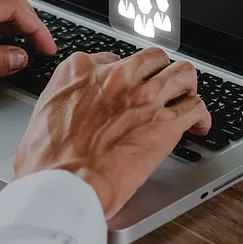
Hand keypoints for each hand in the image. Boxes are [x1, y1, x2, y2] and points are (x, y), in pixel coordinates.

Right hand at [13, 48, 211, 218]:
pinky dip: (201, 116)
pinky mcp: (165, 122)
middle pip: (152, 58)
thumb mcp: (41, 118)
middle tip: (162, 88)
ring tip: (187, 98)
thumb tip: (61, 118)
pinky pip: (196, 108)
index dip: (124, 75)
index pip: (113, 58)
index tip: (127, 87)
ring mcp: (143, 96)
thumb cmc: (45, 162)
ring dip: (187, 86)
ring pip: (182, 73)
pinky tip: (199, 126)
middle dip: (160, 72)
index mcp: (80, 71)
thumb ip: (61, 106)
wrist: (63, 184)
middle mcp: (115, 76)